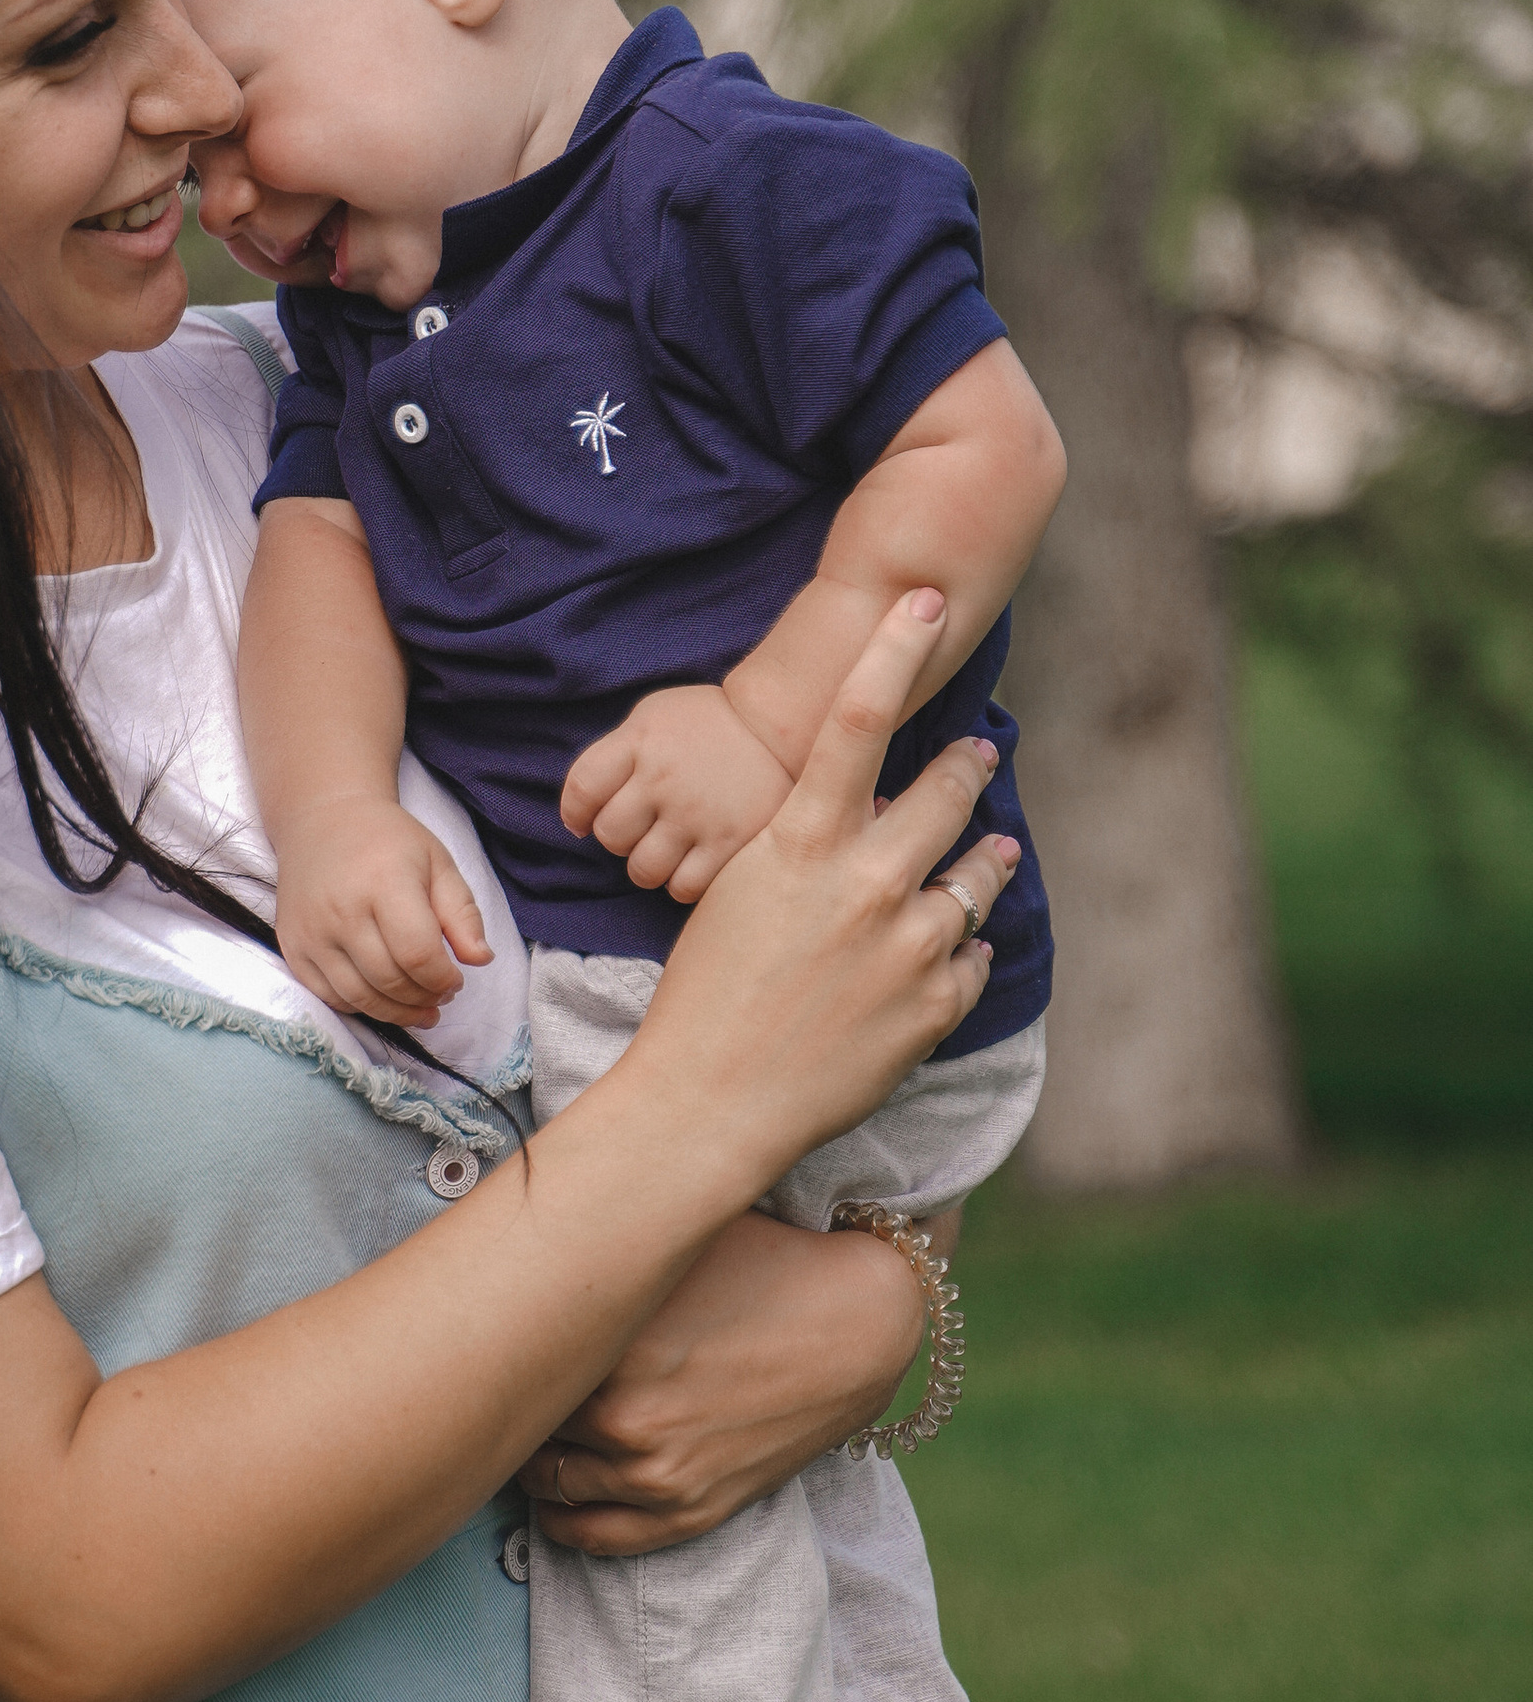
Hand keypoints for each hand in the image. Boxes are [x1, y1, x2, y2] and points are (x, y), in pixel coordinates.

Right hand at [274, 800, 493, 1026]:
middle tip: (441, 994)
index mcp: (384, 882)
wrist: (321, 820)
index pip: (418, 954)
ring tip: (421, 1008)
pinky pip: (328, 995)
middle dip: (424, 998)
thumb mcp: (438, 863)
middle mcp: (341, 909)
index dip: (444, 979)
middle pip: (390, 980)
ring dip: (397, 1012)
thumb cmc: (388, 842)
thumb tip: (480, 960)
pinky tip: (382, 998)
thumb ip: (463, 913)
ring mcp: (311, 931)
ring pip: (359, 996)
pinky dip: (360, 1007)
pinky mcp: (292, 945)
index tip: (457, 979)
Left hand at [519, 1206, 963, 1554]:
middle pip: (522, 1426)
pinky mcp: (691, 1510)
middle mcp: (624, 1420)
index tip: (472, 1337)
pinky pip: (597, 1537)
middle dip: (506, 1404)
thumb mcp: (671, 1244)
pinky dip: (561, 1522)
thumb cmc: (763, 1264)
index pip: (510, 1364)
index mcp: (610, 1348)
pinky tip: (546, 1500)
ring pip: (550, 1483)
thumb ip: (595, 1250)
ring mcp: (657, 1475)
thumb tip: (515, 1234)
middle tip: (489, 1384)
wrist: (857, 1327)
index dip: (488, 1350)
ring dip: (527, 1462)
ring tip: (516, 1434)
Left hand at [560, 682, 794, 900]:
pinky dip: (681, 881)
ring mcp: (697, 813)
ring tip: (667, 848)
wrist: (780, 726)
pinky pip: (683, 887)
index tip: (583, 822)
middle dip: (619, 837)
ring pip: (642, 870)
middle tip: (642, 827)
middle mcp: (664, 777)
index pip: (582, 788)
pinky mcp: (730, 843)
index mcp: (641, 741)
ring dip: (648, 865)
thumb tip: (581, 813)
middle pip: (610, 835)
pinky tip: (693, 861)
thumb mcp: (654, 716)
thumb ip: (617, 755)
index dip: (575, 813)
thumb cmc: (708, 723)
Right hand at [612, 590, 1020, 1202]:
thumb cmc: (705, 995)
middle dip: (966, 765)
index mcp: (803, 844)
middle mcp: (866, 881)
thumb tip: (854, 826)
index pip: (856, 721)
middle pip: (945, 791)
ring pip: (977, 877)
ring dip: (986, 859)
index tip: (924, 600)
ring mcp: (909, 945)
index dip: (893, 649)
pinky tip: (946, 956)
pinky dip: (960, 952)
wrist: (710, 1101)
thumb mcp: (739, 896)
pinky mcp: (934, 1005)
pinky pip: (971, 958)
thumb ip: (802, 852)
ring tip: (995, 850)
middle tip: (976, 753)